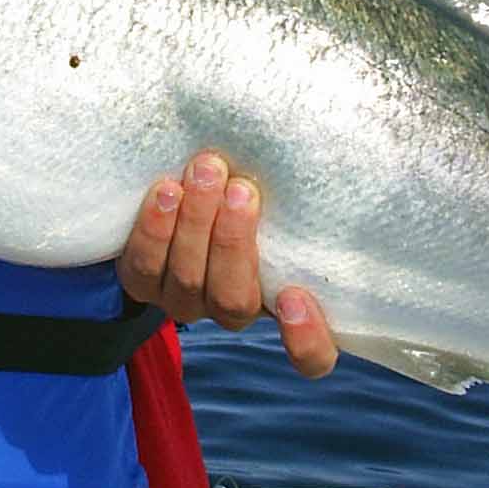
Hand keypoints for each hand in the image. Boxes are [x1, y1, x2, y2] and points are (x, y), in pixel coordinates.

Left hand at [118, 151, 337, 378]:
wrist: (177, 180)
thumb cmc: (251, 181)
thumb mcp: (288, 193)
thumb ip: (307, 189)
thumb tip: (347, 130)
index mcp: (283, 303)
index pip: (311, 357)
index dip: (306, 340)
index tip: (294, 296)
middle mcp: (233, 310)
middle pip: (233, 302)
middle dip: (233, 242)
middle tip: (241, 188)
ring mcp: (185, 300)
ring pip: (188, 284)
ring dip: (194, 226)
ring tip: (205, 171)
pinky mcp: (142, 282)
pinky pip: (142, 268)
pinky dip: (154, 230)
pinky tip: (166, 189)